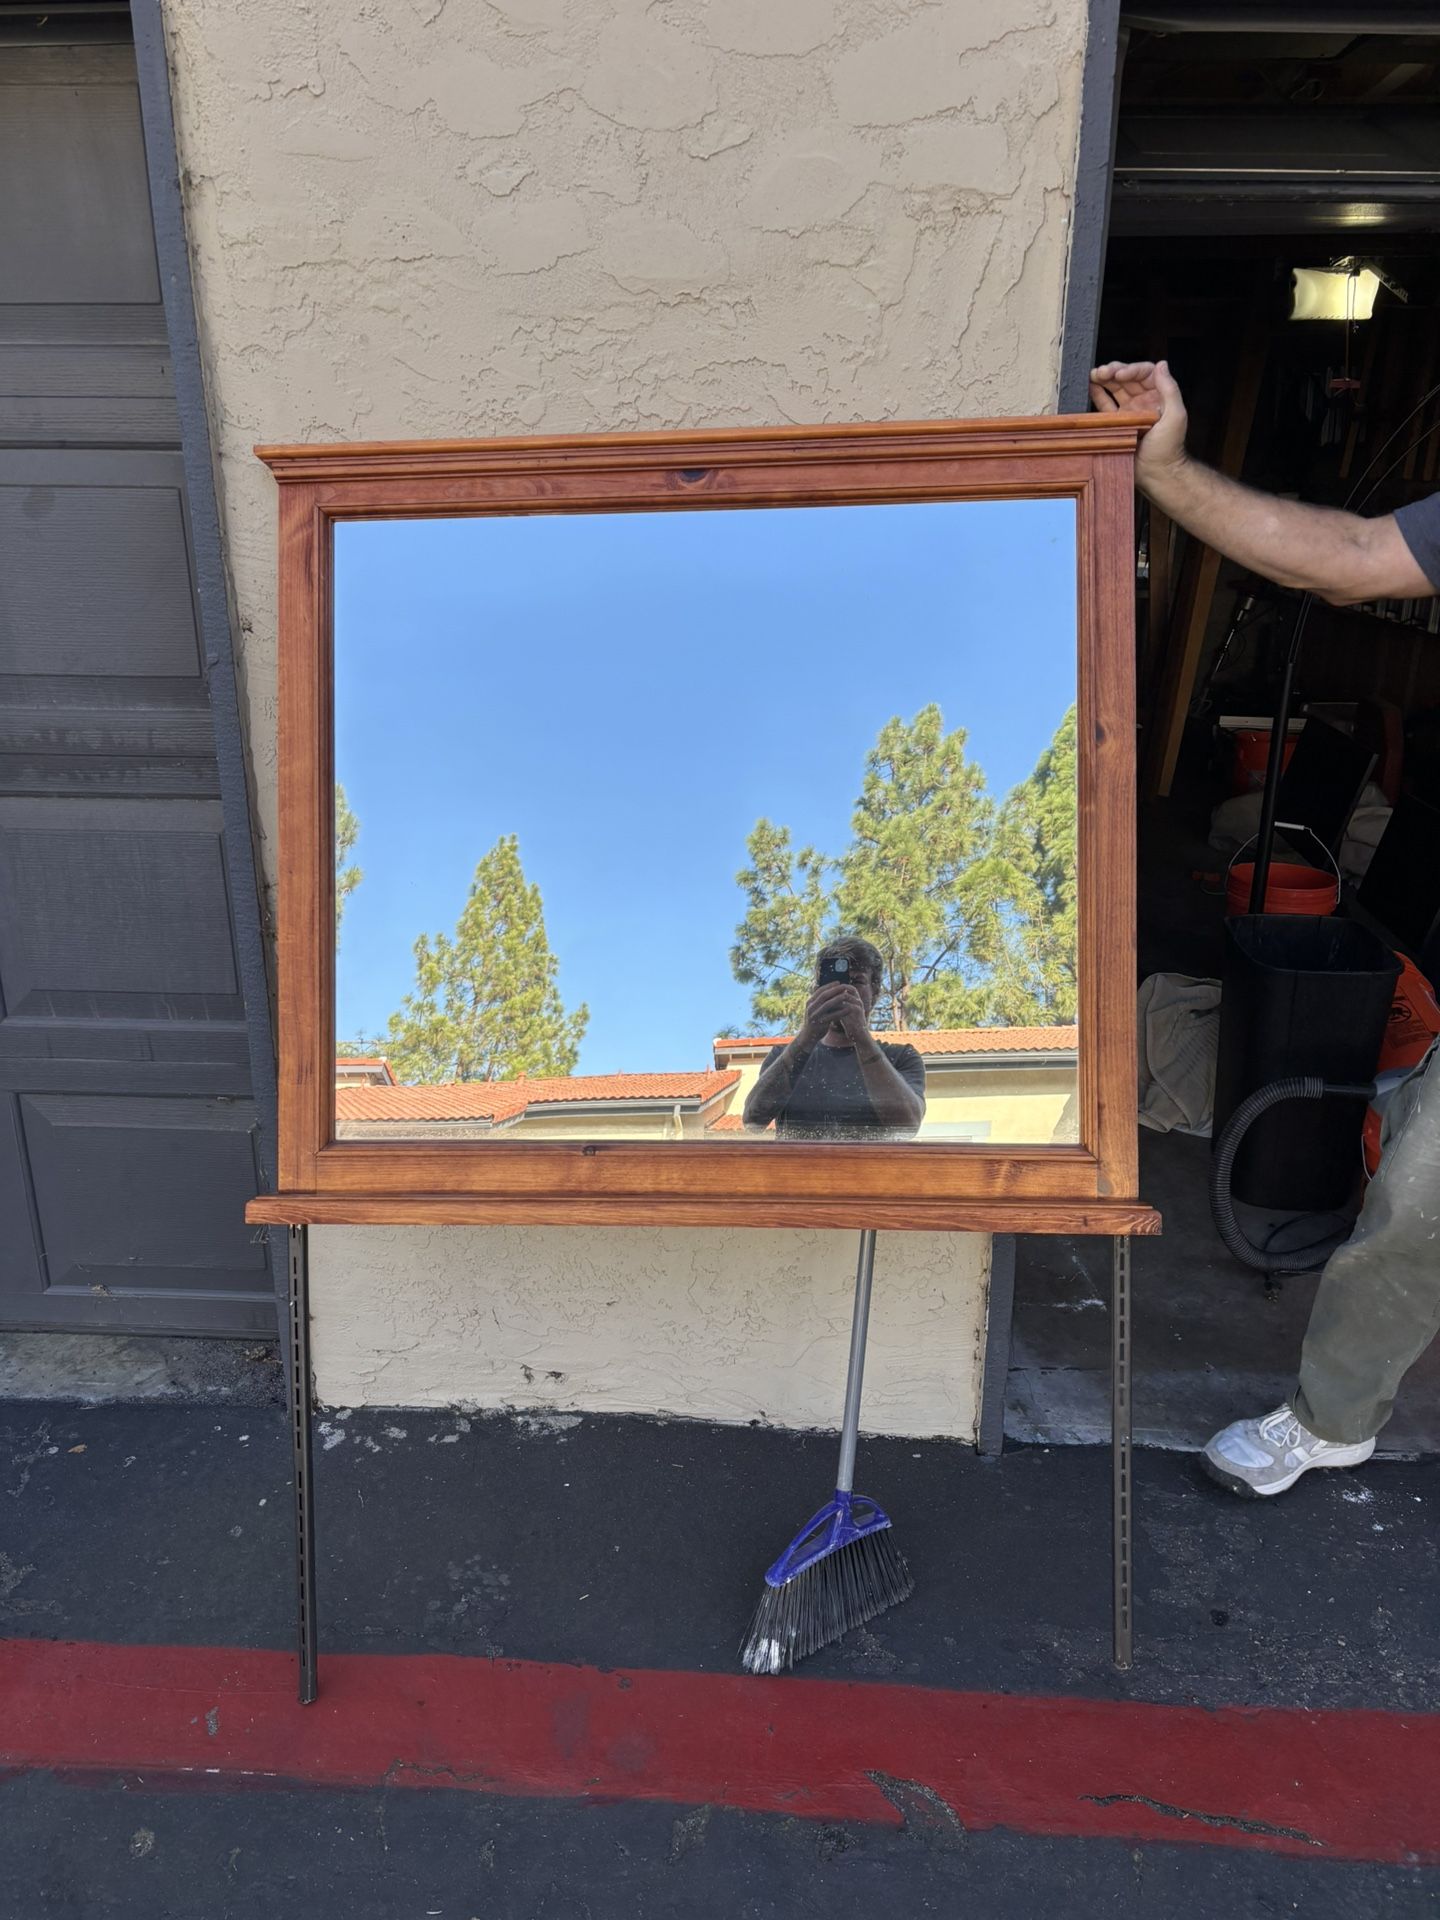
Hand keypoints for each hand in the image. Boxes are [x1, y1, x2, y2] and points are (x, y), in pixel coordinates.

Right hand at [797, 982, 864, 1046]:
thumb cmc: (814, 1021)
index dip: (829, 986)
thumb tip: (830, 990)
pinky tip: (848, 1009)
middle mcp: (811, 1008)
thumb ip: (820, 1001)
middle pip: (823, 996)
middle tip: (844, 987)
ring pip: (827, 1005)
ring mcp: (815, 1016)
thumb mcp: (814, 1009)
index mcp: (809, 1003)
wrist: (807, 1036)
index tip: (838, 982)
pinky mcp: (820, 1024)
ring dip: (838, 999)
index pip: (819, 991)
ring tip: (847, 996)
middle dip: (834, 990)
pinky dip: (841, 1012)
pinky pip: (832, 1016)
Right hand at [1089, 358, 1187, 481]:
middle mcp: (1143, 401)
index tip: (1120, 374)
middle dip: (1114, 371)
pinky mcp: (1117, 424)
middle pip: (1127, 378)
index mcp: (1158, 396)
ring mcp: (1129, 412)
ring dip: (1104, 379)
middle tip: (1101, 371)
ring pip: (1115, 389)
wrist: (1156, 473)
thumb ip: (1170, 389)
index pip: (1144, 374)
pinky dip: (1098, 394)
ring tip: (1094, 374)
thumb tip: (1161, 364)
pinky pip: (1106, 405)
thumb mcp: (1176, 415)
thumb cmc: (1169, 448)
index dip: (1131, 369)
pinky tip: (1091, 386)